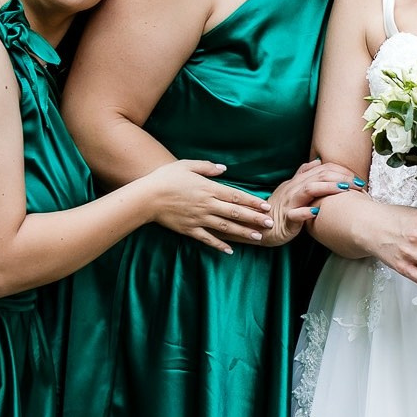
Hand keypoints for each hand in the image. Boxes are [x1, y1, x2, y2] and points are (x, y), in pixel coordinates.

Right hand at [143, 159, 275, 253]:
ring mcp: (199, 219)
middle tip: (270, 224)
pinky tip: (230, 251)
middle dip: (254, 219)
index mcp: (208, 189)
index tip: (266, 207)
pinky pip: (207, 239)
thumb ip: (207, 167)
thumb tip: (224, 169)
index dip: (253, 202)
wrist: (146, 197)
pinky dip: (219, 245)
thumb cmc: (165, 178)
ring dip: (243, 233)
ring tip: (258, 237)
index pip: (236, 197)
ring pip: (226, 228)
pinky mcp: (189, 230)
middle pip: (235, 213)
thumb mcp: (186, 165)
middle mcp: (207, 205)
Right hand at [256, 159, 356, 245]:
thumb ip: (304, 174)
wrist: (263, 225)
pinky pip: (296, 214)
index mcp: (298, 181)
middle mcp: (294, 188)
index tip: (356, 177)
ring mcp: (290, 203)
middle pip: (319, 176)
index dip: (340, 170)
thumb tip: (318, 161)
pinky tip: (318, 212)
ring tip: (345, 189)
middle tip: (358, 183)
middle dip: (340, 177)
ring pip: (309, 190)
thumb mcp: (293, 188)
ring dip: (328, 188)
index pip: (321, 169)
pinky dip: (307, 213)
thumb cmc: (282, 208)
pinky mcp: (287, 219)